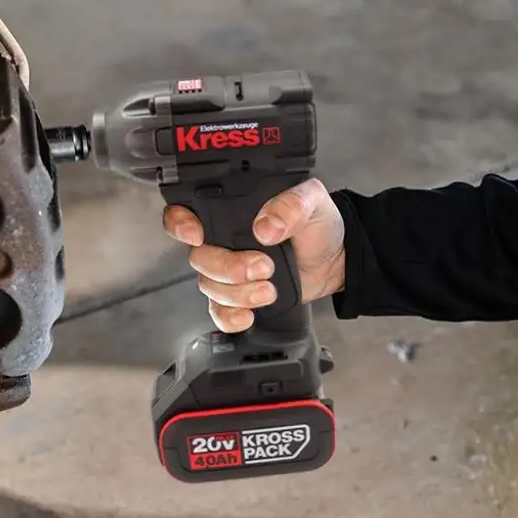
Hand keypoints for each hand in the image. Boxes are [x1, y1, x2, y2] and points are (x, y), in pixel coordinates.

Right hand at [163, 178, 346, 332]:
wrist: (337, 259)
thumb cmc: (318, 223)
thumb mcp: (311, 200)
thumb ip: (289, 206)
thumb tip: (264, 227)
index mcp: (231, 210)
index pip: (186, 212)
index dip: (180, 223)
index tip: (197, 234)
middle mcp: (223, 240)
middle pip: (199, 257)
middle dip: (227, 267)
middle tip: (263, 266)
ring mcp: (229, 270)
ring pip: (209, 286)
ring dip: (237, 292)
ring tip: (270, 289)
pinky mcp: (239, 296)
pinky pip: (219, 311)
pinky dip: (230, 317)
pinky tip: (249, 315)